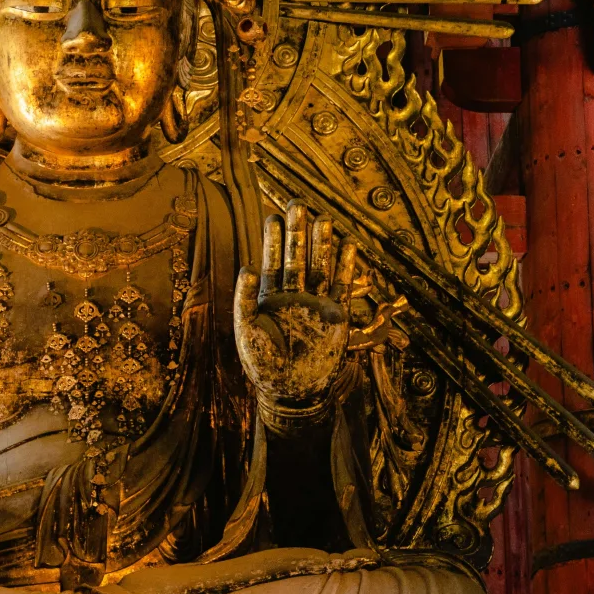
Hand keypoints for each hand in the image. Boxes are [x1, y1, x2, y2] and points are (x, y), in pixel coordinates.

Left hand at [234, 202, 357, 415]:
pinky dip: (346, 266)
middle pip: (296, 256)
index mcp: (269, 297)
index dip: (272, 240)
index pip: (271, 262)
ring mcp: (315, 303)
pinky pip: (342, 285)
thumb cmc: (262, 363)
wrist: (289, 390)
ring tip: (324, 218)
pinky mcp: (335, 314)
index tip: (273, 216)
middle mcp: (293, 295)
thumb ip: (244, 298)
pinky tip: (349, 244)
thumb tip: (245, 266)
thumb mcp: (246, 330)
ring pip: (320, 266)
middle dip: (297, 232)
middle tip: (298, 203)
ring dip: (322, 243)